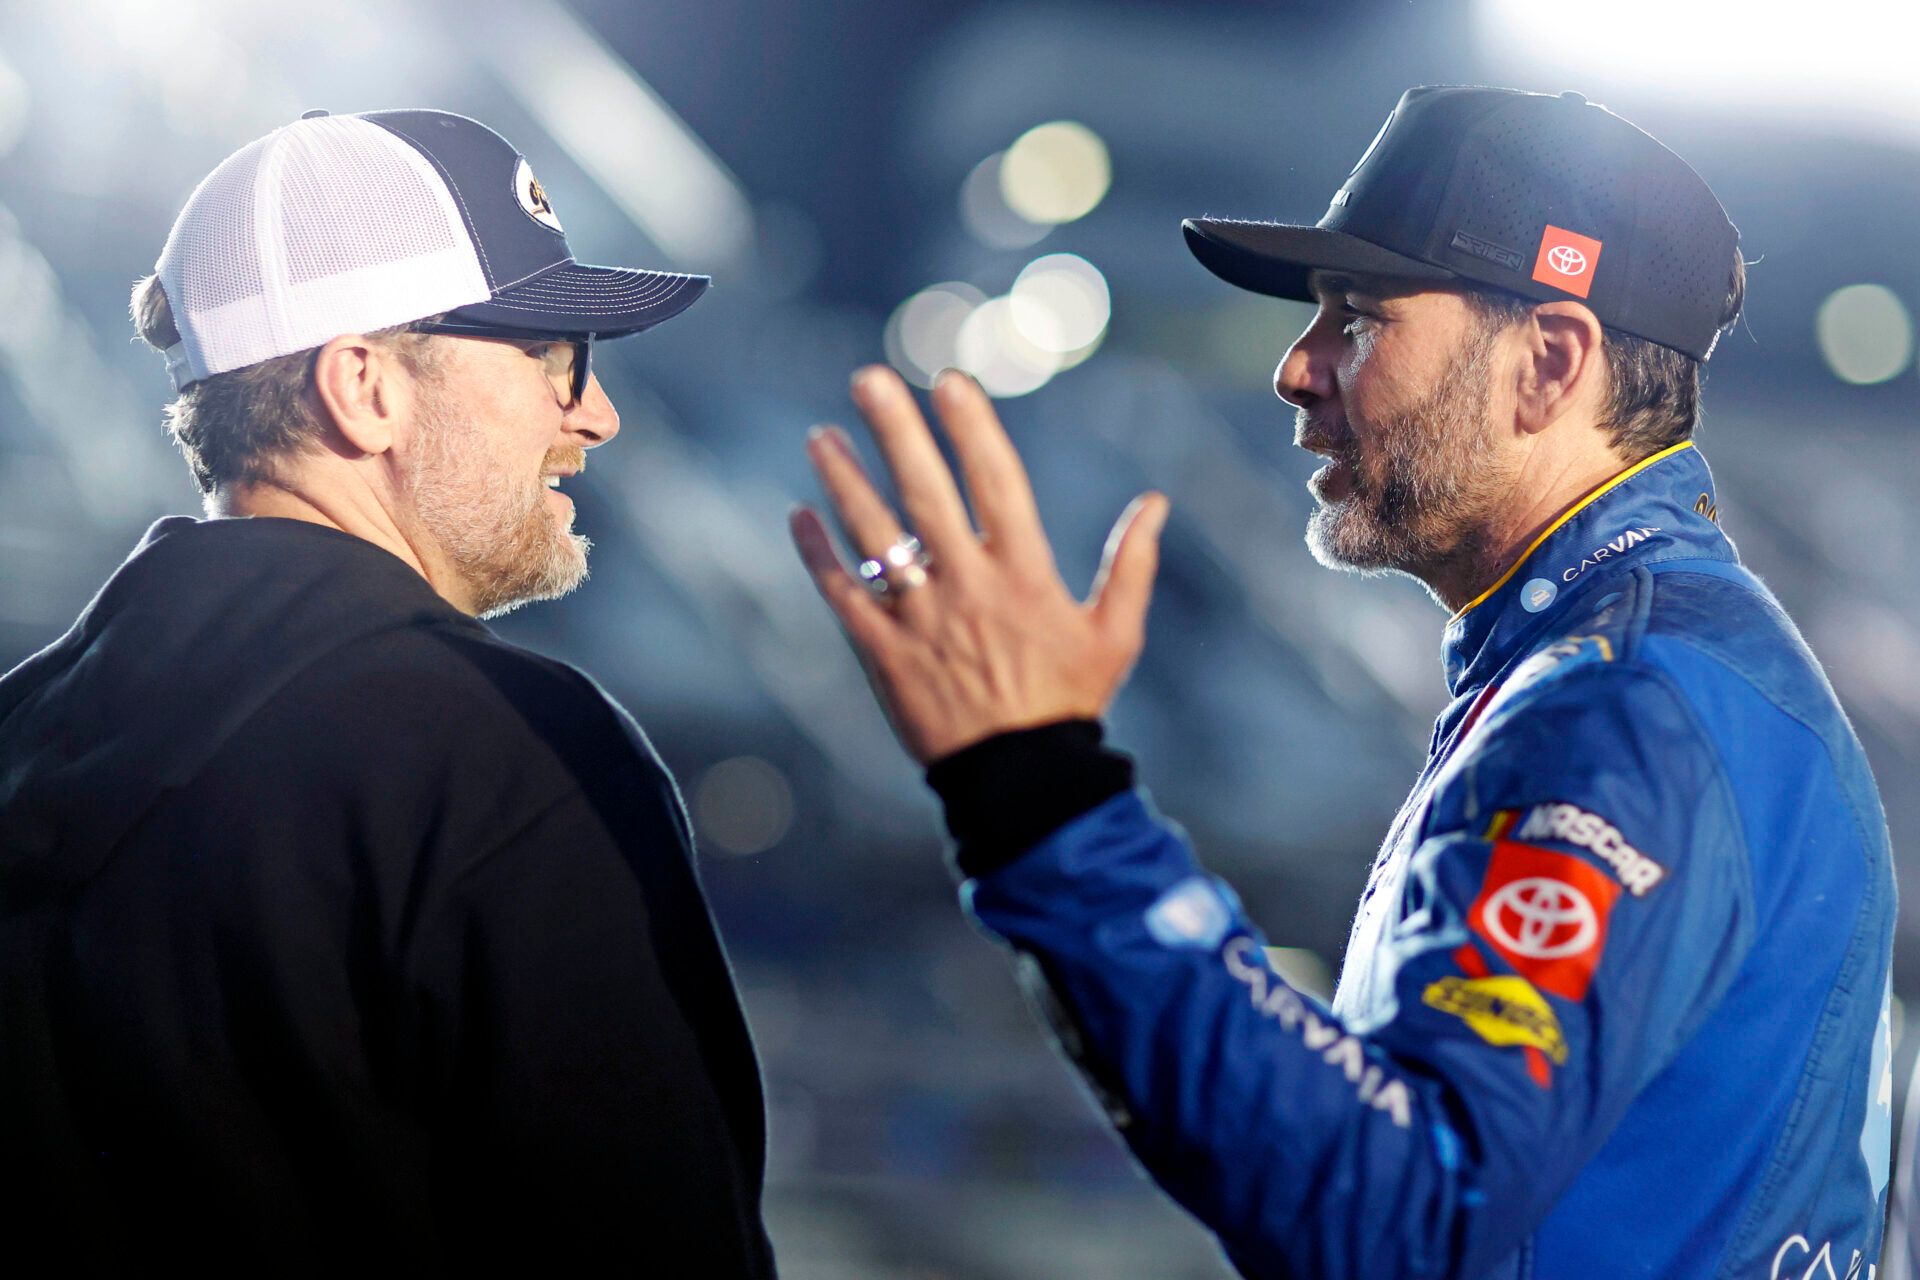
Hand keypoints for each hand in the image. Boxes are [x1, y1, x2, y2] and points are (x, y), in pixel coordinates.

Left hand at [790, 365, 1168, 763]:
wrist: (1023, 783)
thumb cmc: (1070, 703)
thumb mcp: (1116, 635)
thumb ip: (1133, 565)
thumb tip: (1156, 502)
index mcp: (1024, 576)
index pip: (997, 483)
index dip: (973, 428)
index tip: (950, 382)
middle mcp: (969, 588)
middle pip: (925, 493)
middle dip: (895, 430)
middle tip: (867, 379)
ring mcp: (921, 620)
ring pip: (875, 536)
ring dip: (844, 481)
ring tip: (820, 435)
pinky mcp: (884, 655)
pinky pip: (844, 596)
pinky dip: (819, 556)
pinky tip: (799, 516)